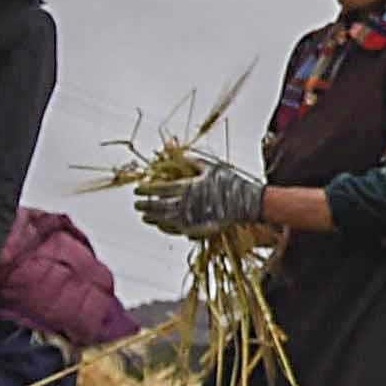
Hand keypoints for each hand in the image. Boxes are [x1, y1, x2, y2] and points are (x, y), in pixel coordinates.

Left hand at [140, 160, 270, 236]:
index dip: (145, 189)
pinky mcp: (197, 228)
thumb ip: (193, 162)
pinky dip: (165, 227)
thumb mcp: (212, 167)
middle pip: (158, 206)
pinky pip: (176, 229)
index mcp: (188, 186)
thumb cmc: (232, 183)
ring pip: (164, 219)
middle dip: (145, 205)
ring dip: (152, 218)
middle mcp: (186, 203)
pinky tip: (161, 225)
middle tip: (137, 204)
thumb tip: (179, 156)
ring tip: (144, 217)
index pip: (159, 189)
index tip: (137, 189)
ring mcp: (190, 217)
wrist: (248, 203)